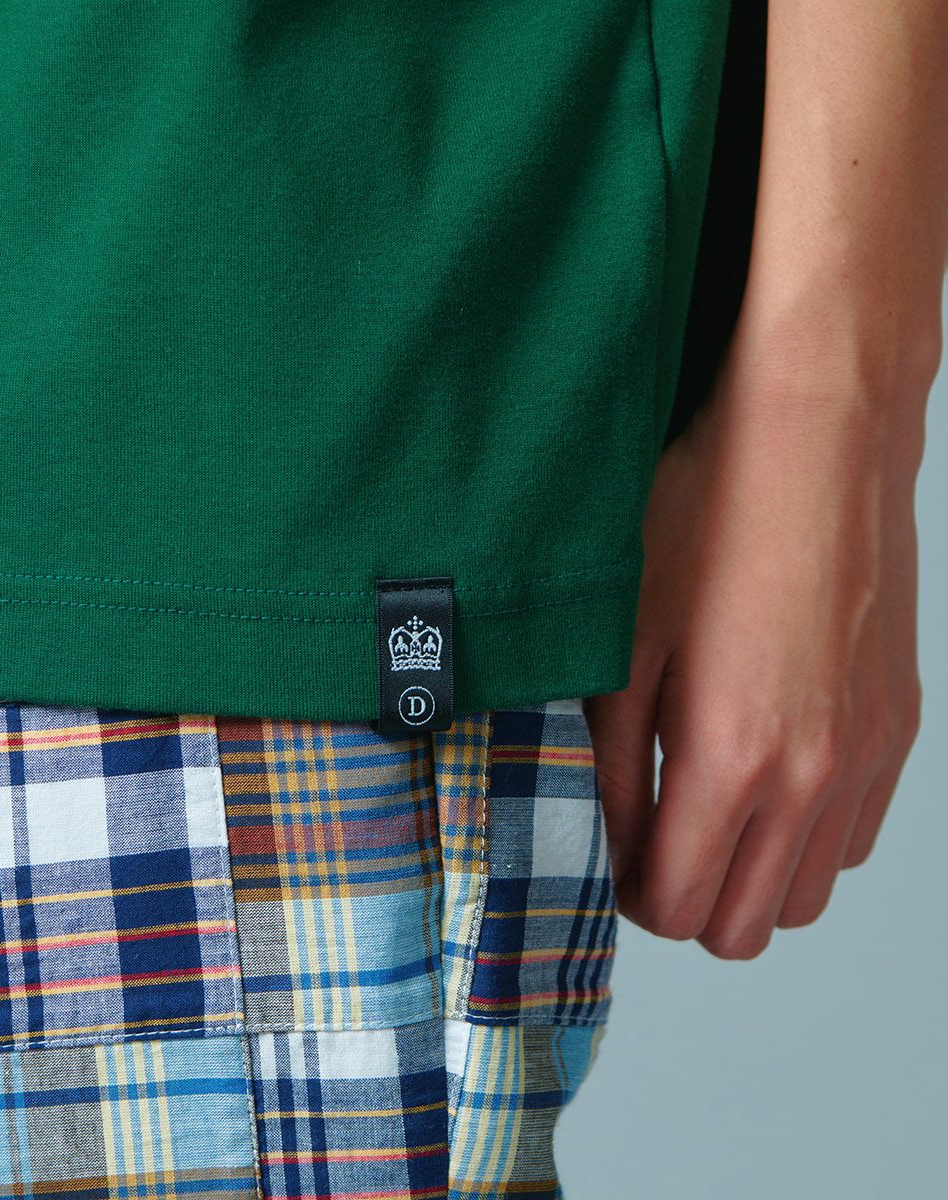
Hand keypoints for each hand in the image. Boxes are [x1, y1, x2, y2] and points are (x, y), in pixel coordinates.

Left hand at [586, 319, 934, 959]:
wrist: (817, 437)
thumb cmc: (709, 520)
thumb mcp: (623, 641)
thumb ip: (611, 761)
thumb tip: (610, 836)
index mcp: (733, 758)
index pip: (680, 907)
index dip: (634, 894)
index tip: (614, 851)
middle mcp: (814, 775)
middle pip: (748, 927)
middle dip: (689, 900)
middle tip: (653, 836)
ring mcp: (867, 754)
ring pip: (807, 893)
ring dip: (750, 875)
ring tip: (709, 805)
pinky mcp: (897, 725)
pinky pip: (854, 836)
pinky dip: (806, 836)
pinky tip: (768, 771)